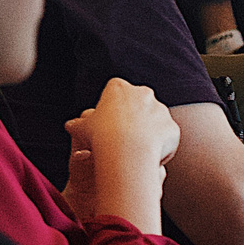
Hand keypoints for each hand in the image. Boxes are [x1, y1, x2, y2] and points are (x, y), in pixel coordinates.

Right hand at [61, 78, 178, 234]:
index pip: (115, 94)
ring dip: (145, 133)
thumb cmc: (100, 135)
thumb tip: (71, 126)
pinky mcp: (172, 127)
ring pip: (153, 121)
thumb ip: (77, 125)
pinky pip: (165, 138)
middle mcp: (143, 93)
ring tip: (132, 151)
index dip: (110, 110)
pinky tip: (145, 156)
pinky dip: (157, 146)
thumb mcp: (80, 128)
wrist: (127, 150)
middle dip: (131, 119)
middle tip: (120, 138)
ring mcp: (160, 110)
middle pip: (137, 105)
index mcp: (118, 87)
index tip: (105, 126)